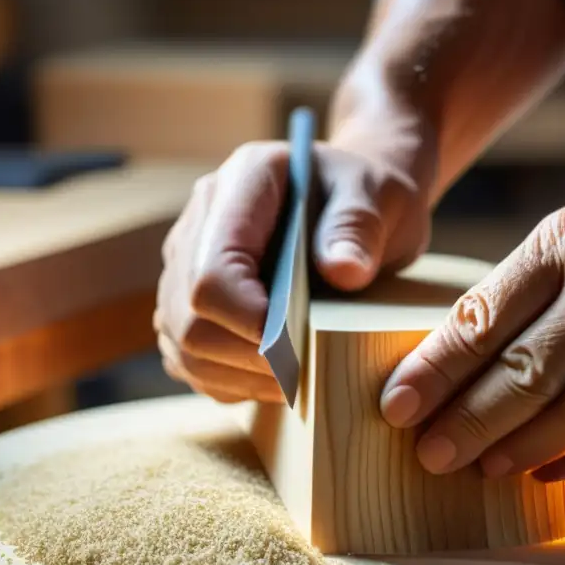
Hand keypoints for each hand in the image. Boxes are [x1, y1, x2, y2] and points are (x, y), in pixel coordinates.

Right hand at [156, 141, 428, 401]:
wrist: (355, 205)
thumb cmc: (368, 198)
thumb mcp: (382, 199)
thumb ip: (359, 229)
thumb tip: (344, 272)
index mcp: (242, 182)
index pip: (214, 270)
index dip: (248, 320)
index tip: (297, 346)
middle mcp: (199, 222)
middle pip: (187, 316)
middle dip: (245, 357)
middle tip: (305, 372)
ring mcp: (186, 265)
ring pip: (182, 345)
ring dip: (237, 376)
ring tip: (296, 379)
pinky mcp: (188, 303)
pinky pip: (190, 360)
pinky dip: (231, 382)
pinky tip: (274, 378)